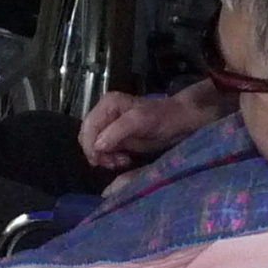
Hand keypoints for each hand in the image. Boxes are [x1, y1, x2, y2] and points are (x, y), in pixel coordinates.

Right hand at [77, 80, 213, 167]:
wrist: (180, 120)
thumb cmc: (163, 118)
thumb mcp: (140, 122)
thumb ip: (117, 132)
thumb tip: (97, 146)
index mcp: (107, 104)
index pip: (87, 130)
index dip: (93, 149)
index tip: (109, 162)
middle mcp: (103, 112)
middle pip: (87, 139)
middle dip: (99, 154)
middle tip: (117, 162)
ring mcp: (108, 124)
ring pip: (93, 147)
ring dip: (105, 158)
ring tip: (123, 160)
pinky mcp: (114, 135)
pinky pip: (102, 150)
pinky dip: (110, 158)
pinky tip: (124, 159)